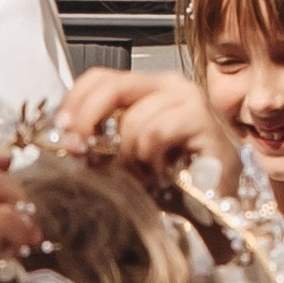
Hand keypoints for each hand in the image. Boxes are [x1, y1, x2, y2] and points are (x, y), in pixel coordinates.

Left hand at [58, 67, 239, 184]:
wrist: (222, 205)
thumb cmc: (178, 182)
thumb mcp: (129, 156)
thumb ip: (103, 141)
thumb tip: (68, 141)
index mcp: (148, 89)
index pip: (100, 77)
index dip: (74, 100)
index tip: (61, 129)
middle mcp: (168, 86)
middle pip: (111, 85)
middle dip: (86, 120)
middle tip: (79, 149)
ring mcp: (188, 99)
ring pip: (132, 117)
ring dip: (128, 155)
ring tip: (142, 174)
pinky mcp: (202, 119)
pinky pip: (155, 132)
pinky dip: (149, 157)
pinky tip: (161, 171)